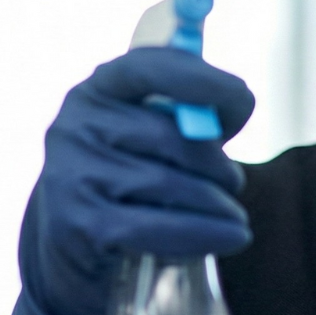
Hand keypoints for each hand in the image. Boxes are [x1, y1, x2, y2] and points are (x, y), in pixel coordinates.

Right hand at [18, 46, 254, 314]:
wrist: (79, 247)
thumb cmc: (136, 175)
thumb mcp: (155, 133)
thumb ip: (191, 110)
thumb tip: (238, 102)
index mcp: (101, 89)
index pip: (149, 68)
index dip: (201, 79)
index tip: (244, 97)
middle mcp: (76, 125)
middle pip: (170, 136)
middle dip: (216, 164)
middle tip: (236, 183)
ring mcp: (71, 174)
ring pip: (169, 183)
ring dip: (216, 204)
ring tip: (234, 217)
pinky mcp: (78, 224)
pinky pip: (157, 227)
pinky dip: (204, 234)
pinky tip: (230, 237)